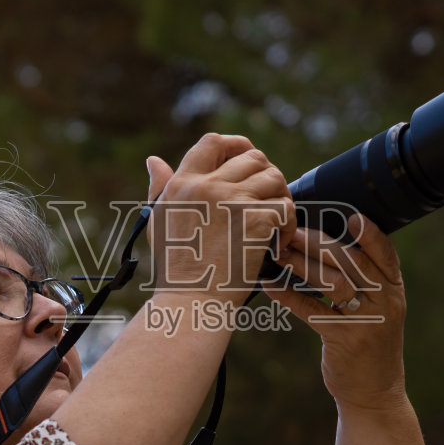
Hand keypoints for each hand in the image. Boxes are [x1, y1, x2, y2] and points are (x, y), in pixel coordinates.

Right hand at [145, 134, 294, 305]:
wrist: (192, 303)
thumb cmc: (175, 269)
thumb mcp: (159, 222)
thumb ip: (159, 188)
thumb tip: (154, 160)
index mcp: (182, 183)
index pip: (212, 142)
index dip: (234, 146)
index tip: (245, 164)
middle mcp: (207, 185)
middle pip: (252, 156)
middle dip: (265, 175)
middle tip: (266, 201)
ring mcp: (232, 200)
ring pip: (274, 176)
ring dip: (280, 197)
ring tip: (274, 222)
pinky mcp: (256, 219)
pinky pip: (286, 205)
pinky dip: (289, 224)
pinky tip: (278, 242)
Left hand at [263, 213, 407, 409]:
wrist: (375, 393)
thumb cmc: (369, 343)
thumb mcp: (378, 310)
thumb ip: (363, 281)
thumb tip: (324, 245)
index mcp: (393, 290)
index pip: (385, 254)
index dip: (370, 233)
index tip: (350, 216)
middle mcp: (385, 302)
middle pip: (352, 262)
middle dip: (319, 243)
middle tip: (293, 231)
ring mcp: (367, 322)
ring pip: (333, 283)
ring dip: (302, 265)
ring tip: (279, 254)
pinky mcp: (345, 340)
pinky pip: (313, 312)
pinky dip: (290, 297)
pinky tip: (272, 286)